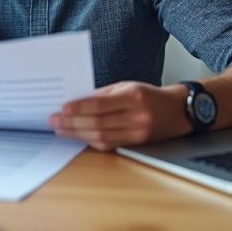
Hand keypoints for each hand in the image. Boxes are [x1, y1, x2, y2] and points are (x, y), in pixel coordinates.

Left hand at [48, 81, 190, 150]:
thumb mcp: (127, 86)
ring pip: (101, 136)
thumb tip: (76, 102)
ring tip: (61, 130)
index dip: (79, 108)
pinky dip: (91, 141)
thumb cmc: (149, 95)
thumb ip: (102, 94)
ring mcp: (137, 132)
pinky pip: (109, 144)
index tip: (62, 109)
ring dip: (77, 134)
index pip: (100, 104)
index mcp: (133, 96)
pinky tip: (78, 137)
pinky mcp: (136, 144)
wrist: (177, 111)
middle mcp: (137, 116)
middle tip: (54, 121)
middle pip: (98, 123)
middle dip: (72, 123)